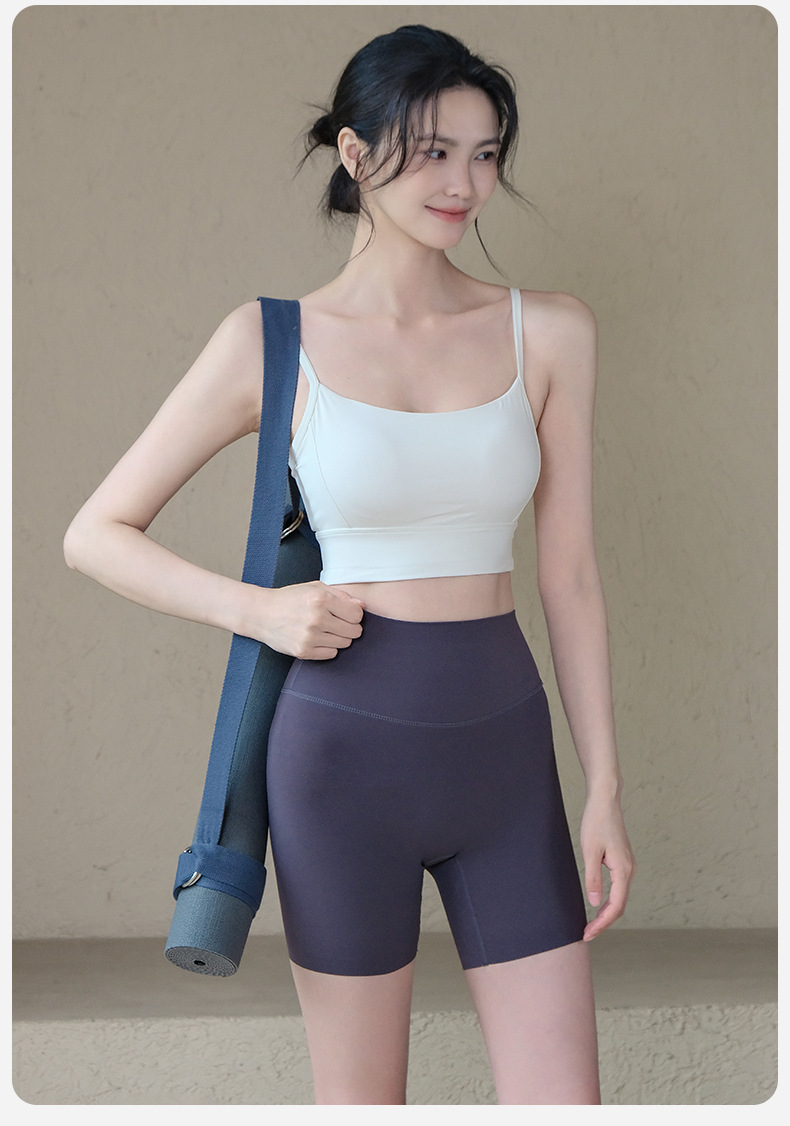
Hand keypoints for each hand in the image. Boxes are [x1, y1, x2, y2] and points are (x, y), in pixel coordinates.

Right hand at [241, 580, 363, 659]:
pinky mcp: (304, 651)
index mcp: (320, 599)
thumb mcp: (314, 588)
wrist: (261, 613)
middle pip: (354, 631)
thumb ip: (340, 595)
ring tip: (326, 629)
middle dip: (350, 627)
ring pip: (345, 644)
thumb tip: (361, 605)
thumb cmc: (290, 598)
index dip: (354, 614)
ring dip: (339, 637)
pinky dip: (328, 647)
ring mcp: (310, 637)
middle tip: (337, 622)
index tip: (346, 613)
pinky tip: (318, 638)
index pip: (357, 614)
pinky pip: (332, 654)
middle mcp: (316, 618)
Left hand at [579, 793, 635, 940]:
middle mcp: (630, 870)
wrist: (605, 801)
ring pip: (620, 897)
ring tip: (591, 924)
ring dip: (607, 913)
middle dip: (604, 922)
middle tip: (587, 934)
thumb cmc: (596, 822)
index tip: (588, 933)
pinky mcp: (623, 861)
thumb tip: (594, 902)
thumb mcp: (589, 851)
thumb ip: (592, 878)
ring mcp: (628, 866)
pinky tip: (599, 905)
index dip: (602, 923)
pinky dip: (610, 901)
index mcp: (623, 870)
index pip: (615, 906)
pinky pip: (619, 888)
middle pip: (620, 905)